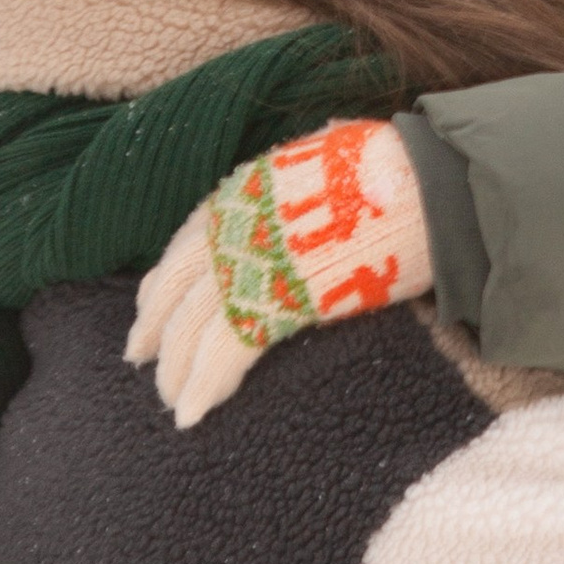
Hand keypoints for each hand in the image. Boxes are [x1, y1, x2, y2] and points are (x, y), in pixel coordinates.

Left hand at [127, 118, 432, 427]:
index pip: (188, 240)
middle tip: (139, 356)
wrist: (425, 186)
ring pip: (190, 325)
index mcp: (246, 189)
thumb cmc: (396, 168)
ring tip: (171, 400)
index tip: (148, 302)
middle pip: (176, 286)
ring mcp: (249, 263)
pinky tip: (190, 415)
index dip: (165, 277)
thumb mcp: (335, 151)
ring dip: (176, 368)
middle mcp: (234, 224)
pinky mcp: (274, 303)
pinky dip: (203, 386)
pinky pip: (224, 351)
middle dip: (154, 326)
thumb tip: (324, 148)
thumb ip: (312, 162)